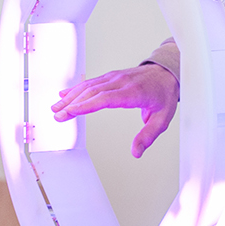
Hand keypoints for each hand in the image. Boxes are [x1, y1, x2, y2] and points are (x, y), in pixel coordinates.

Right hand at [51, 63, 178, 158]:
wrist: (168, 72)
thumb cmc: (164, 95)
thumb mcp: (162, 119)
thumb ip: (148, 136)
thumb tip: (136, 152)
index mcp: (133, 93)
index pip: (106, 98)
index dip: (87, 105)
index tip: (71, 111)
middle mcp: (121, 82)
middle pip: (92, 92)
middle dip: (72, 103)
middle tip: (57, 115)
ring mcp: (115, 78)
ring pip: (89, 86)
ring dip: (71, 96)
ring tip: (56, 107)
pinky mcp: (111, 77)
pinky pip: (92, 82)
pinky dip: (77, 88)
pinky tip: (65, 94)